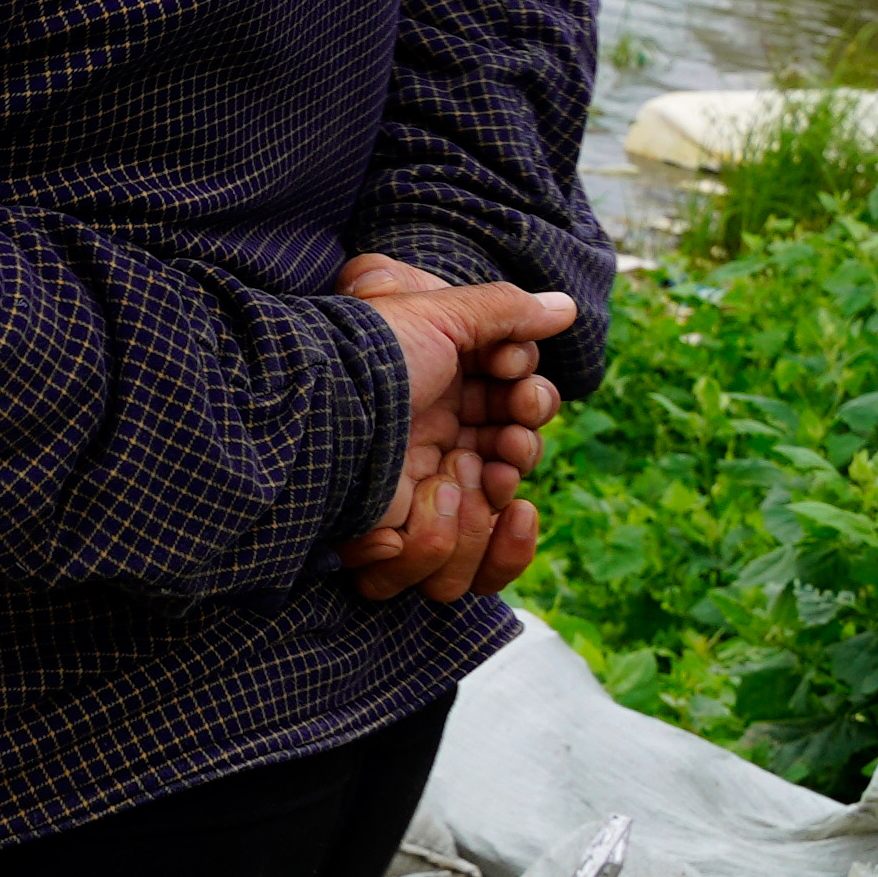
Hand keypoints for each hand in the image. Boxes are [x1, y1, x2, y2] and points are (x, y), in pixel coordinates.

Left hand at [340, 256, 573, 602]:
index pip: (519, 413)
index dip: (532, 401)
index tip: (516, 377)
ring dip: (489, 500)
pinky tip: (432, 499)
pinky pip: (438, 569)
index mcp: (449, 395)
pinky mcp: (390, 533)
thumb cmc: (371, 352)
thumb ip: (505, 312)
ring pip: (483, 528)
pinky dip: (445, 540)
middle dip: (521, 451)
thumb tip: (563, 307)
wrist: (314, 401)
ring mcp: (415, 492)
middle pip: (513, 470)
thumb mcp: (440, 315)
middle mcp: (437, 445)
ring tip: (465, 469)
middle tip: (508, 437)